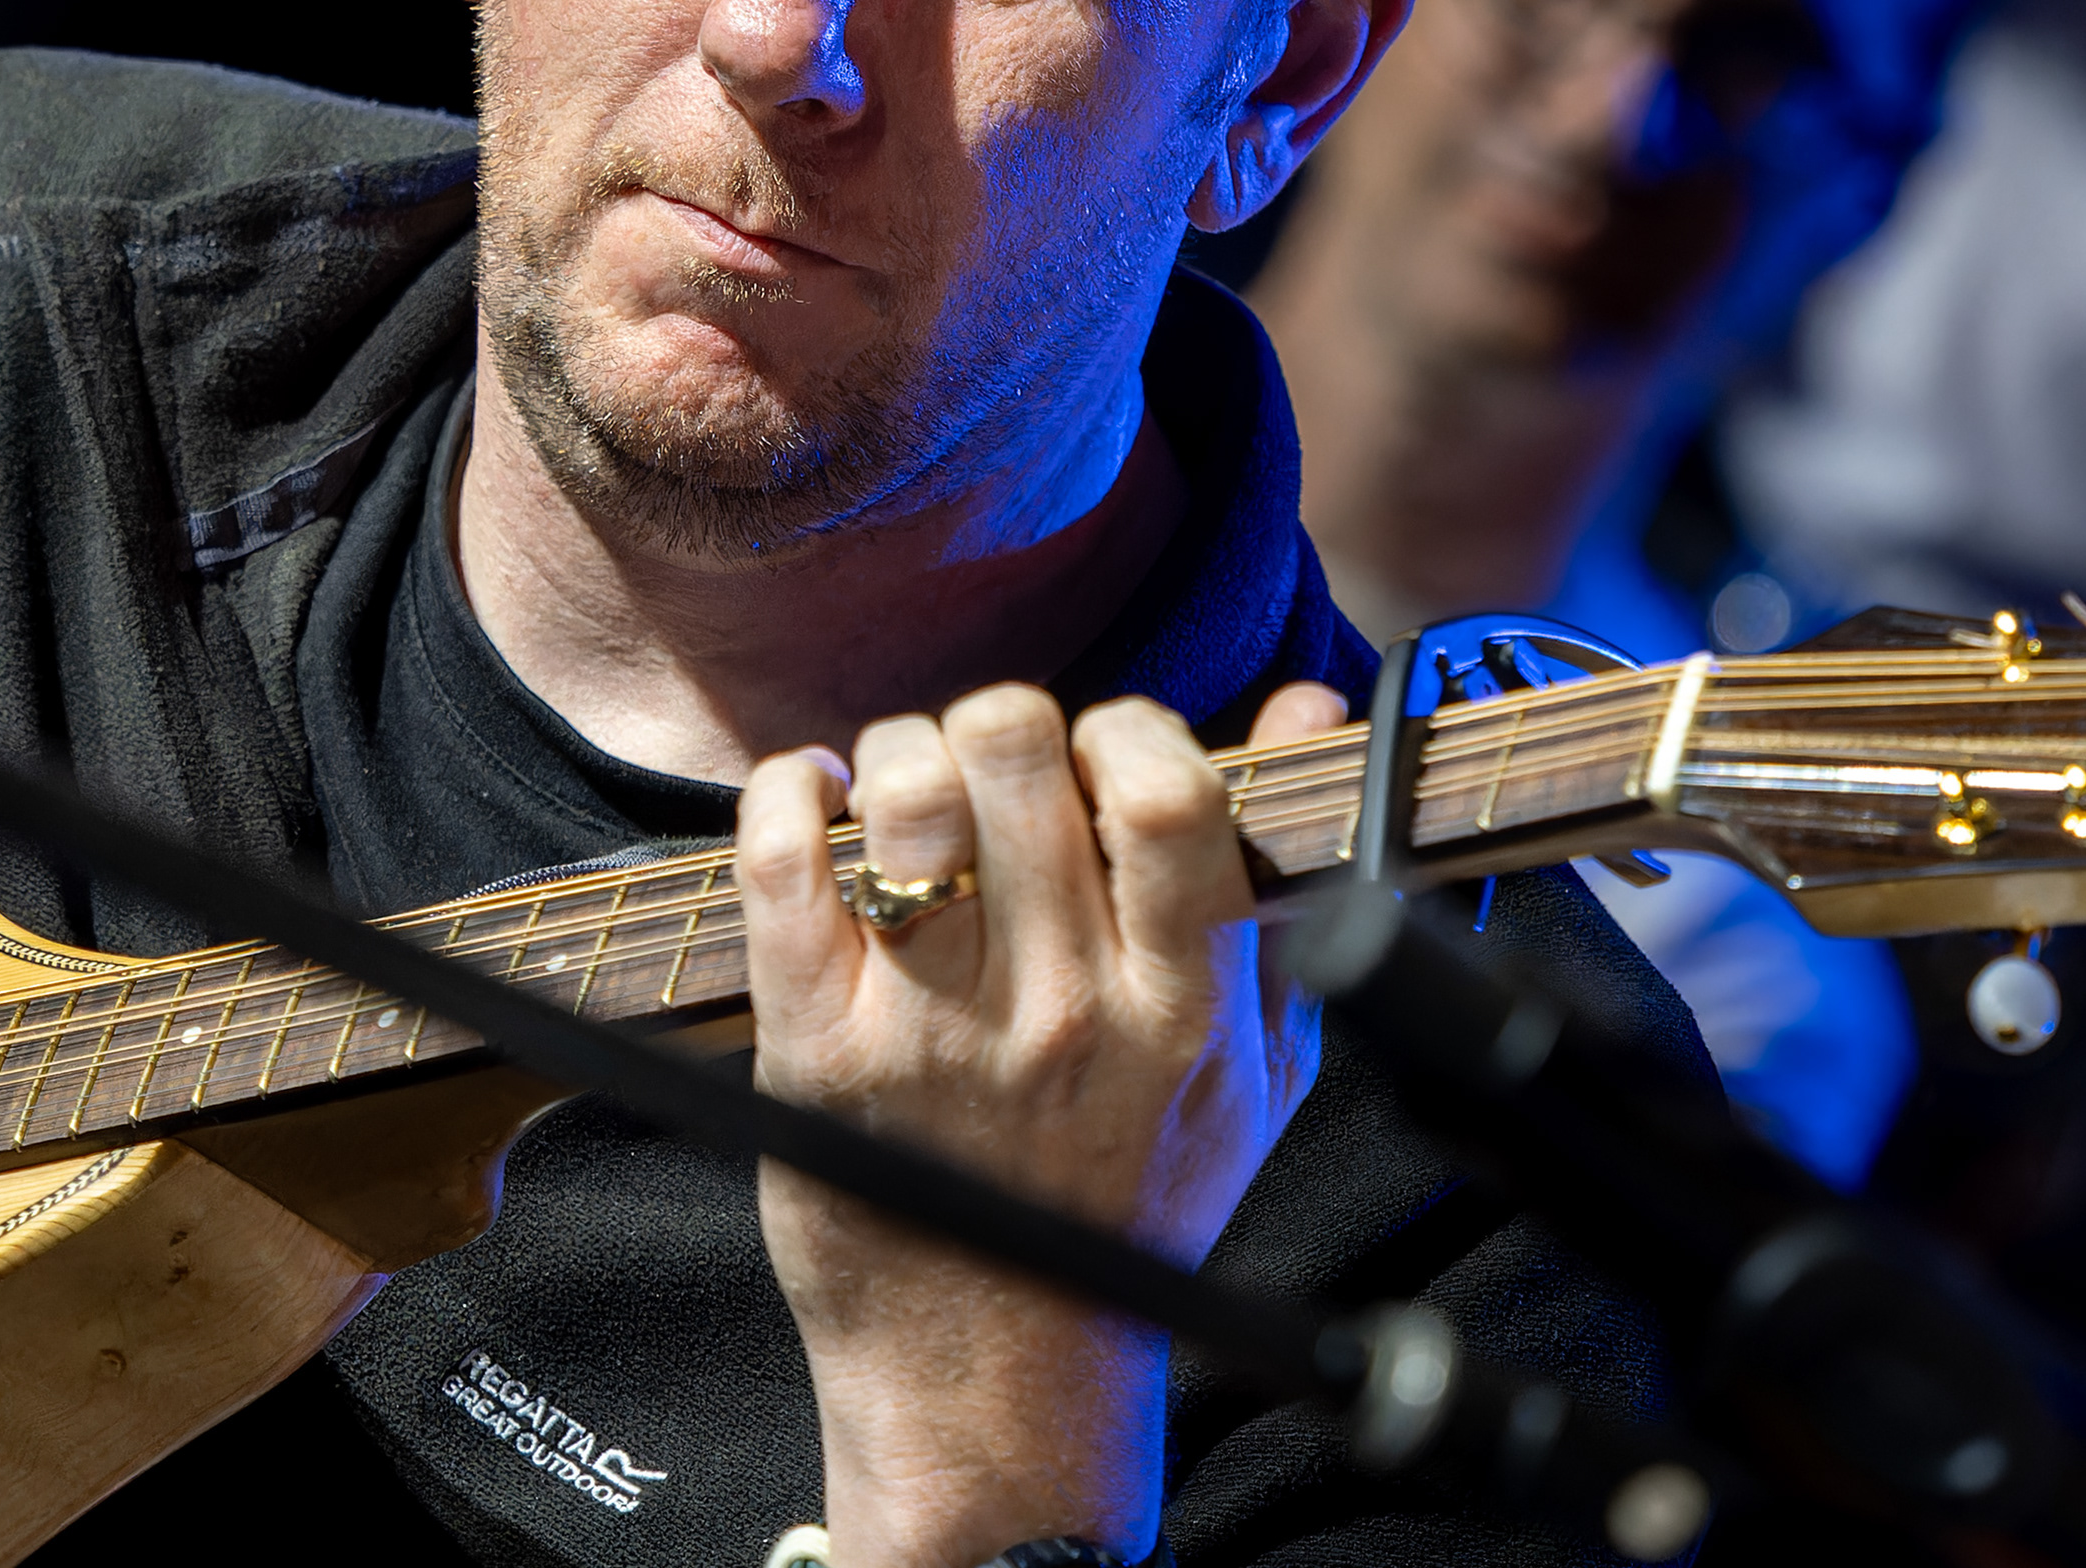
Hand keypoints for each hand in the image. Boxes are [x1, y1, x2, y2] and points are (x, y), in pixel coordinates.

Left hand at [735, 679, 1347, 1567]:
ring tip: (915, 801)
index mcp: (1182, 1007)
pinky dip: (792, 794)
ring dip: (902, 758)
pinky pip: (784, 860)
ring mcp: (933, 1026)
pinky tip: (822, 802)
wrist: (998, 1381)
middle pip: (1016, 752)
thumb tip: (1301, 705)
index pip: (1166, 792)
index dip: (1130, 731)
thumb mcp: (1258, 1063)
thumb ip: (1281, 881)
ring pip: (902, 793)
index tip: (1107, 759)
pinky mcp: (817, 1046)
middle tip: (998, 776)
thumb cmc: (1130, 1207)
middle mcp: (1061, 1010)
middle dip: (1004, 726)